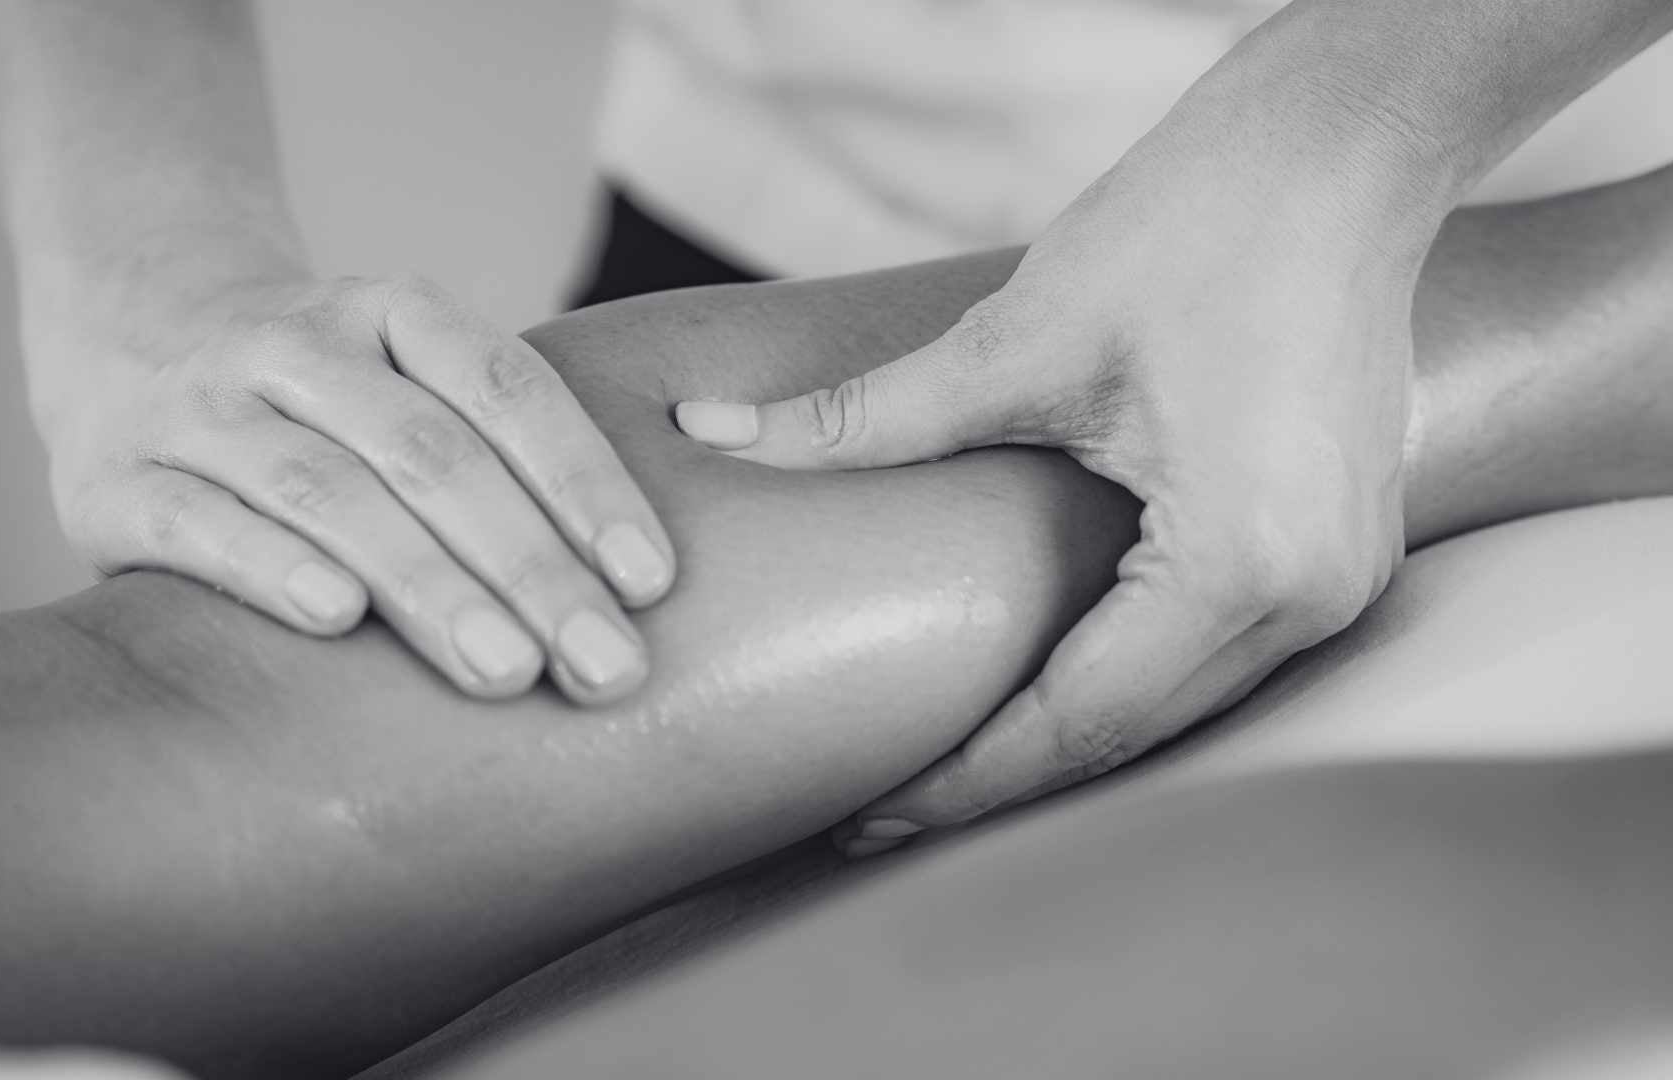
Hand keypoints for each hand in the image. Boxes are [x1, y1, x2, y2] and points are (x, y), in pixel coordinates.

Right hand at [37, 274, 673, 704]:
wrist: (125, 326)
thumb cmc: (320, 393)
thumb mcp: (404, 373)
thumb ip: (498, 445)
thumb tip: (641, 583)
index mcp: (393, 311)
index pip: (509, 389)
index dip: (584, 481)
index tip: (652, 581)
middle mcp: (300, 345)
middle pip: (431, 453)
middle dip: (528, 564)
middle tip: (603, 664)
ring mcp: (204, 405)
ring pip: (325, 490)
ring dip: (424, 582)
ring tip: (503, 669)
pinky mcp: (119, 478)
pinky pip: (201, 519)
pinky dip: (267, 564)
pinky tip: (334, 618)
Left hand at [676, 142, 1419, 845]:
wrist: (1336, 154)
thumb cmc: (1195, 226)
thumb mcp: (1018, 340)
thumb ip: (864, 419)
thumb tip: (711, 433)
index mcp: (1242, 561)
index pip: (1079, 722)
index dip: (966, 781)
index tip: (867, 819)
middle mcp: (1311, 596)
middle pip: (1132, 736)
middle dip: (1004, 780)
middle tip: (880, 815)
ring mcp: (1340, 579)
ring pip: (1180, 709)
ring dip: (1065, 738)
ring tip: (947, 764)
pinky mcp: (1334, 548)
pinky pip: (1217, 657)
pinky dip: (1123, 681)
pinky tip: (1044, 683)